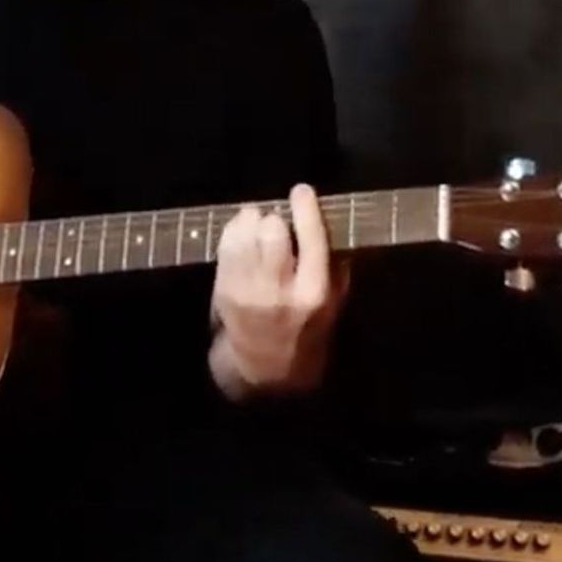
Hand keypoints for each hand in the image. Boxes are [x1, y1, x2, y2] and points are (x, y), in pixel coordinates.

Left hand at [208, 184, 348, 399]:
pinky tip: (241, 236)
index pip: (311, 238)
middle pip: (273, 230)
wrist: (266, 369)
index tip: (301, 191)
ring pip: (244, 235)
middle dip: (275, 218)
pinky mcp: (225, 291)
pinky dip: (233, 234)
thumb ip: (336, 266)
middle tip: (276, 220)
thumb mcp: (334, 305)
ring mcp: (248, 290)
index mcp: (315, 291)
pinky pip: (226, 247)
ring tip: (257, 223)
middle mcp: (281, 289)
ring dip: (250, 221)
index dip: (305, 207)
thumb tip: (330, 222)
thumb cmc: (306, 332)